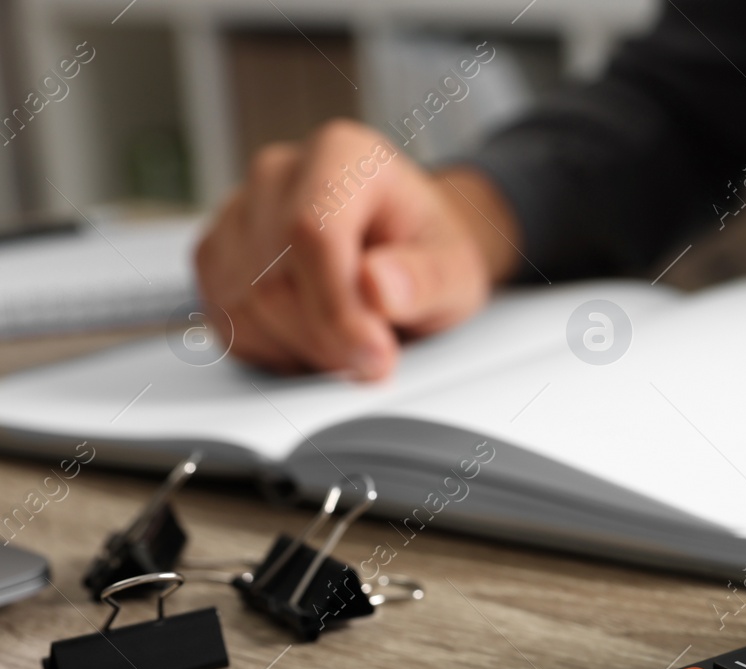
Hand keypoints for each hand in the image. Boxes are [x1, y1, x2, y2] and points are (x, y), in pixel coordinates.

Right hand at [195, 120, 521, 378]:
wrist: (406, 249)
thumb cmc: (429, 250)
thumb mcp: (456, 268)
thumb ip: (425, 279)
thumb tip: (378, 288)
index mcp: (342, 156)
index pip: (312, 231)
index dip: (339, 307)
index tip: (376, 357)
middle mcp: (279, 175)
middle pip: (274, 279)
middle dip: (328, 340)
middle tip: (377, 360)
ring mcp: (239, 214)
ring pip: (243, 308)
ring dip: (303, 349)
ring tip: (353, 339)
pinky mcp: (216, 257)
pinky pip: (227, 323)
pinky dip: (274, 351)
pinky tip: (317, 337)